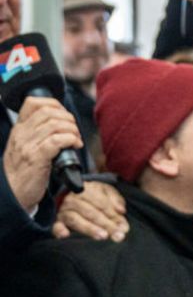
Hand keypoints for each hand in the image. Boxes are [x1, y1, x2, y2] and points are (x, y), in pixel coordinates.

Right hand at [2, 97, 82, 211]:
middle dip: (68, 118)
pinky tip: (75, 146)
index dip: (54, 104)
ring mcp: (28, 146)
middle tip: (74, 131)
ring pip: (55, 124)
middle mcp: (22, 135)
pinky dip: (71, 140)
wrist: (13, 193)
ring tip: (76, 140)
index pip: (32, 103)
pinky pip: (57, 140)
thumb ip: (37, 133)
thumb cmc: (24, 171)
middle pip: (48, 111)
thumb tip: (62, 122)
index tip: (64, 115)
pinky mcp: (37, 158)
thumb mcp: (25, 146)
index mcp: (19, 129)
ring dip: (72, 130)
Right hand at [53, 181, 127, 240]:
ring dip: (90, 229)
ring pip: (76, 219)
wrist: (76, 196)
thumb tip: (121, 210)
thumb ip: (116, 199)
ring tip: (102, 236)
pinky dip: (59, 230)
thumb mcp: (107, 192)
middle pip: (90, 212)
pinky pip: (56, 226)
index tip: (123, 226)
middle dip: (106, 224)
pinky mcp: (58, 222)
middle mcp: (73, 199)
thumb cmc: (95, 195)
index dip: (113, 215)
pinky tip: (66, 235)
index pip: (101, 203)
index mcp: (86, 190)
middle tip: (117, 235)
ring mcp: (64, 211)